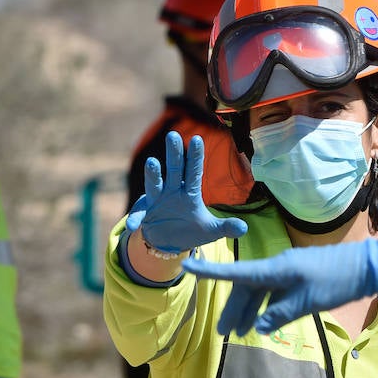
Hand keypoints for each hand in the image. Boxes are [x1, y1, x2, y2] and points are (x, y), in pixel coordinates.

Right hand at [126, 131, 246, 253]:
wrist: (169, 242)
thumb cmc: (191, 230)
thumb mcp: (211, 231)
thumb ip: (225, 227)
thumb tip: (244, 229)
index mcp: (189, 192)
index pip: (194, 172)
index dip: (195, 157)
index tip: (198, 139)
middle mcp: (172, 191)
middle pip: (174, 170)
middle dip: (173, 154)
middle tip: (173, 135)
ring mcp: (157, 200)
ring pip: (155, 184)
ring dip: (153, 174)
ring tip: (152, 162)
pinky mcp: (145, 214)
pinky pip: (139, 215)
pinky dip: (135, 219)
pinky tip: (133, 225)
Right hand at [184, 239, 377, 336]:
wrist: (366, 266)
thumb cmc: (337, 280)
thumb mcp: (309, 301)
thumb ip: (282, 313)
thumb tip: (259, 326)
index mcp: (277, 269)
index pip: (238, 272)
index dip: (212, 272)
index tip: (189, 267)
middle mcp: (279, 268)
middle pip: (247, 287)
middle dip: (234, 308)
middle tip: (223, 332)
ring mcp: (290, 273)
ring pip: (261, 291)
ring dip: (250, 310)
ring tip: (241, 332)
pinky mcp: (300, 279)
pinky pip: (275, 293)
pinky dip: (268, 307)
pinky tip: (265, 323)